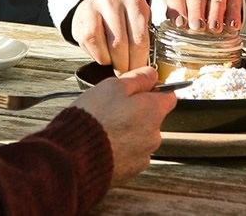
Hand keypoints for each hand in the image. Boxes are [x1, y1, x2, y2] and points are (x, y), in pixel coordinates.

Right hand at [70, 66, 177, 184]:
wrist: (76, 156)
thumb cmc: (93, 119)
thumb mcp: (113, 86)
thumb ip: (137, 79)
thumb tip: (151, 74)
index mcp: (153, 111)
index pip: (169, 96)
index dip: (154, 89)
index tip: (141, 88)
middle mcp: (154, 135)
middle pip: (152, 118)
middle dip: (137, 113)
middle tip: (113, 109)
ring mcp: (143, 155)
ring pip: (140, 137)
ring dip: (128, 132)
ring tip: (104, 128)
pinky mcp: (130, 171)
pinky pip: (129, 155)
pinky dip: (120, 149)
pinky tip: (104, 144)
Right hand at [71, 0, 152, 71]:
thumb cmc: (123, 11)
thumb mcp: (139, 17)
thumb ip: (144, 37)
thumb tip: (146, 67)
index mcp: (134, 2)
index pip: (139, 39)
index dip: (140, 61)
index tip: (140, 71)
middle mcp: (113, 1)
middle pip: (120, 43)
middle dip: (125, 65)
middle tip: (127, 72)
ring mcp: (94, 8)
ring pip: (103, 45)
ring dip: (111, 61)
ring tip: (116, 64)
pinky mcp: (81, 18)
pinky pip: (90, 43)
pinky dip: (98, 55)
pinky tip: (104, 55)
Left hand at [162, 0, 240, 32]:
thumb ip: (175, 11)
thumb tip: (177, 28)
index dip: (178, 9)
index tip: (180, 24)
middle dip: (197, 12)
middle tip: (197, 27)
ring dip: (215, 14)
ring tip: (214, 29)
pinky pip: (234, 1)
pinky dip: (233, 15)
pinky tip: (231, 26)